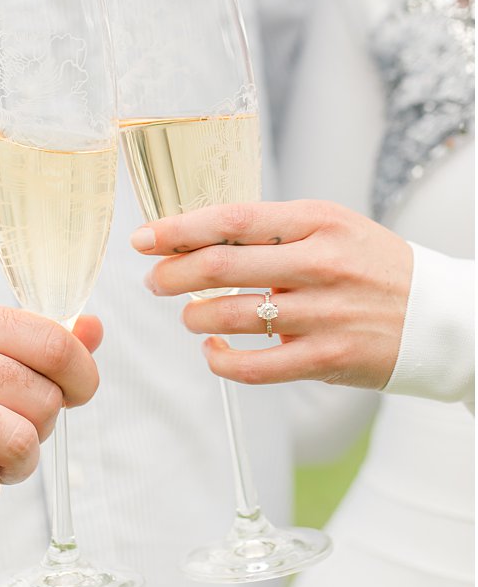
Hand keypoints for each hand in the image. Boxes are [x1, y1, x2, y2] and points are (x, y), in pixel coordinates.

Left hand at [132, 200, 412, 388]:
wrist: (442, 317)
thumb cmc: (371, 269)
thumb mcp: (331, 230)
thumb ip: (271, 231)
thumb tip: (193, 238)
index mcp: (318, 223)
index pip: (233, 220)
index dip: (179, 230)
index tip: (145, 238)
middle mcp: (320, 264)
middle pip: (220, 266)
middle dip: (172, 274)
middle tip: (154, 281)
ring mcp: (324, 313)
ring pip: (229, 315)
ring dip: (194, 316)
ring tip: (191, 315)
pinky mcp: (326, 359)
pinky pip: (252, 366)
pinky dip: (220, 359)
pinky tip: (214, 350)